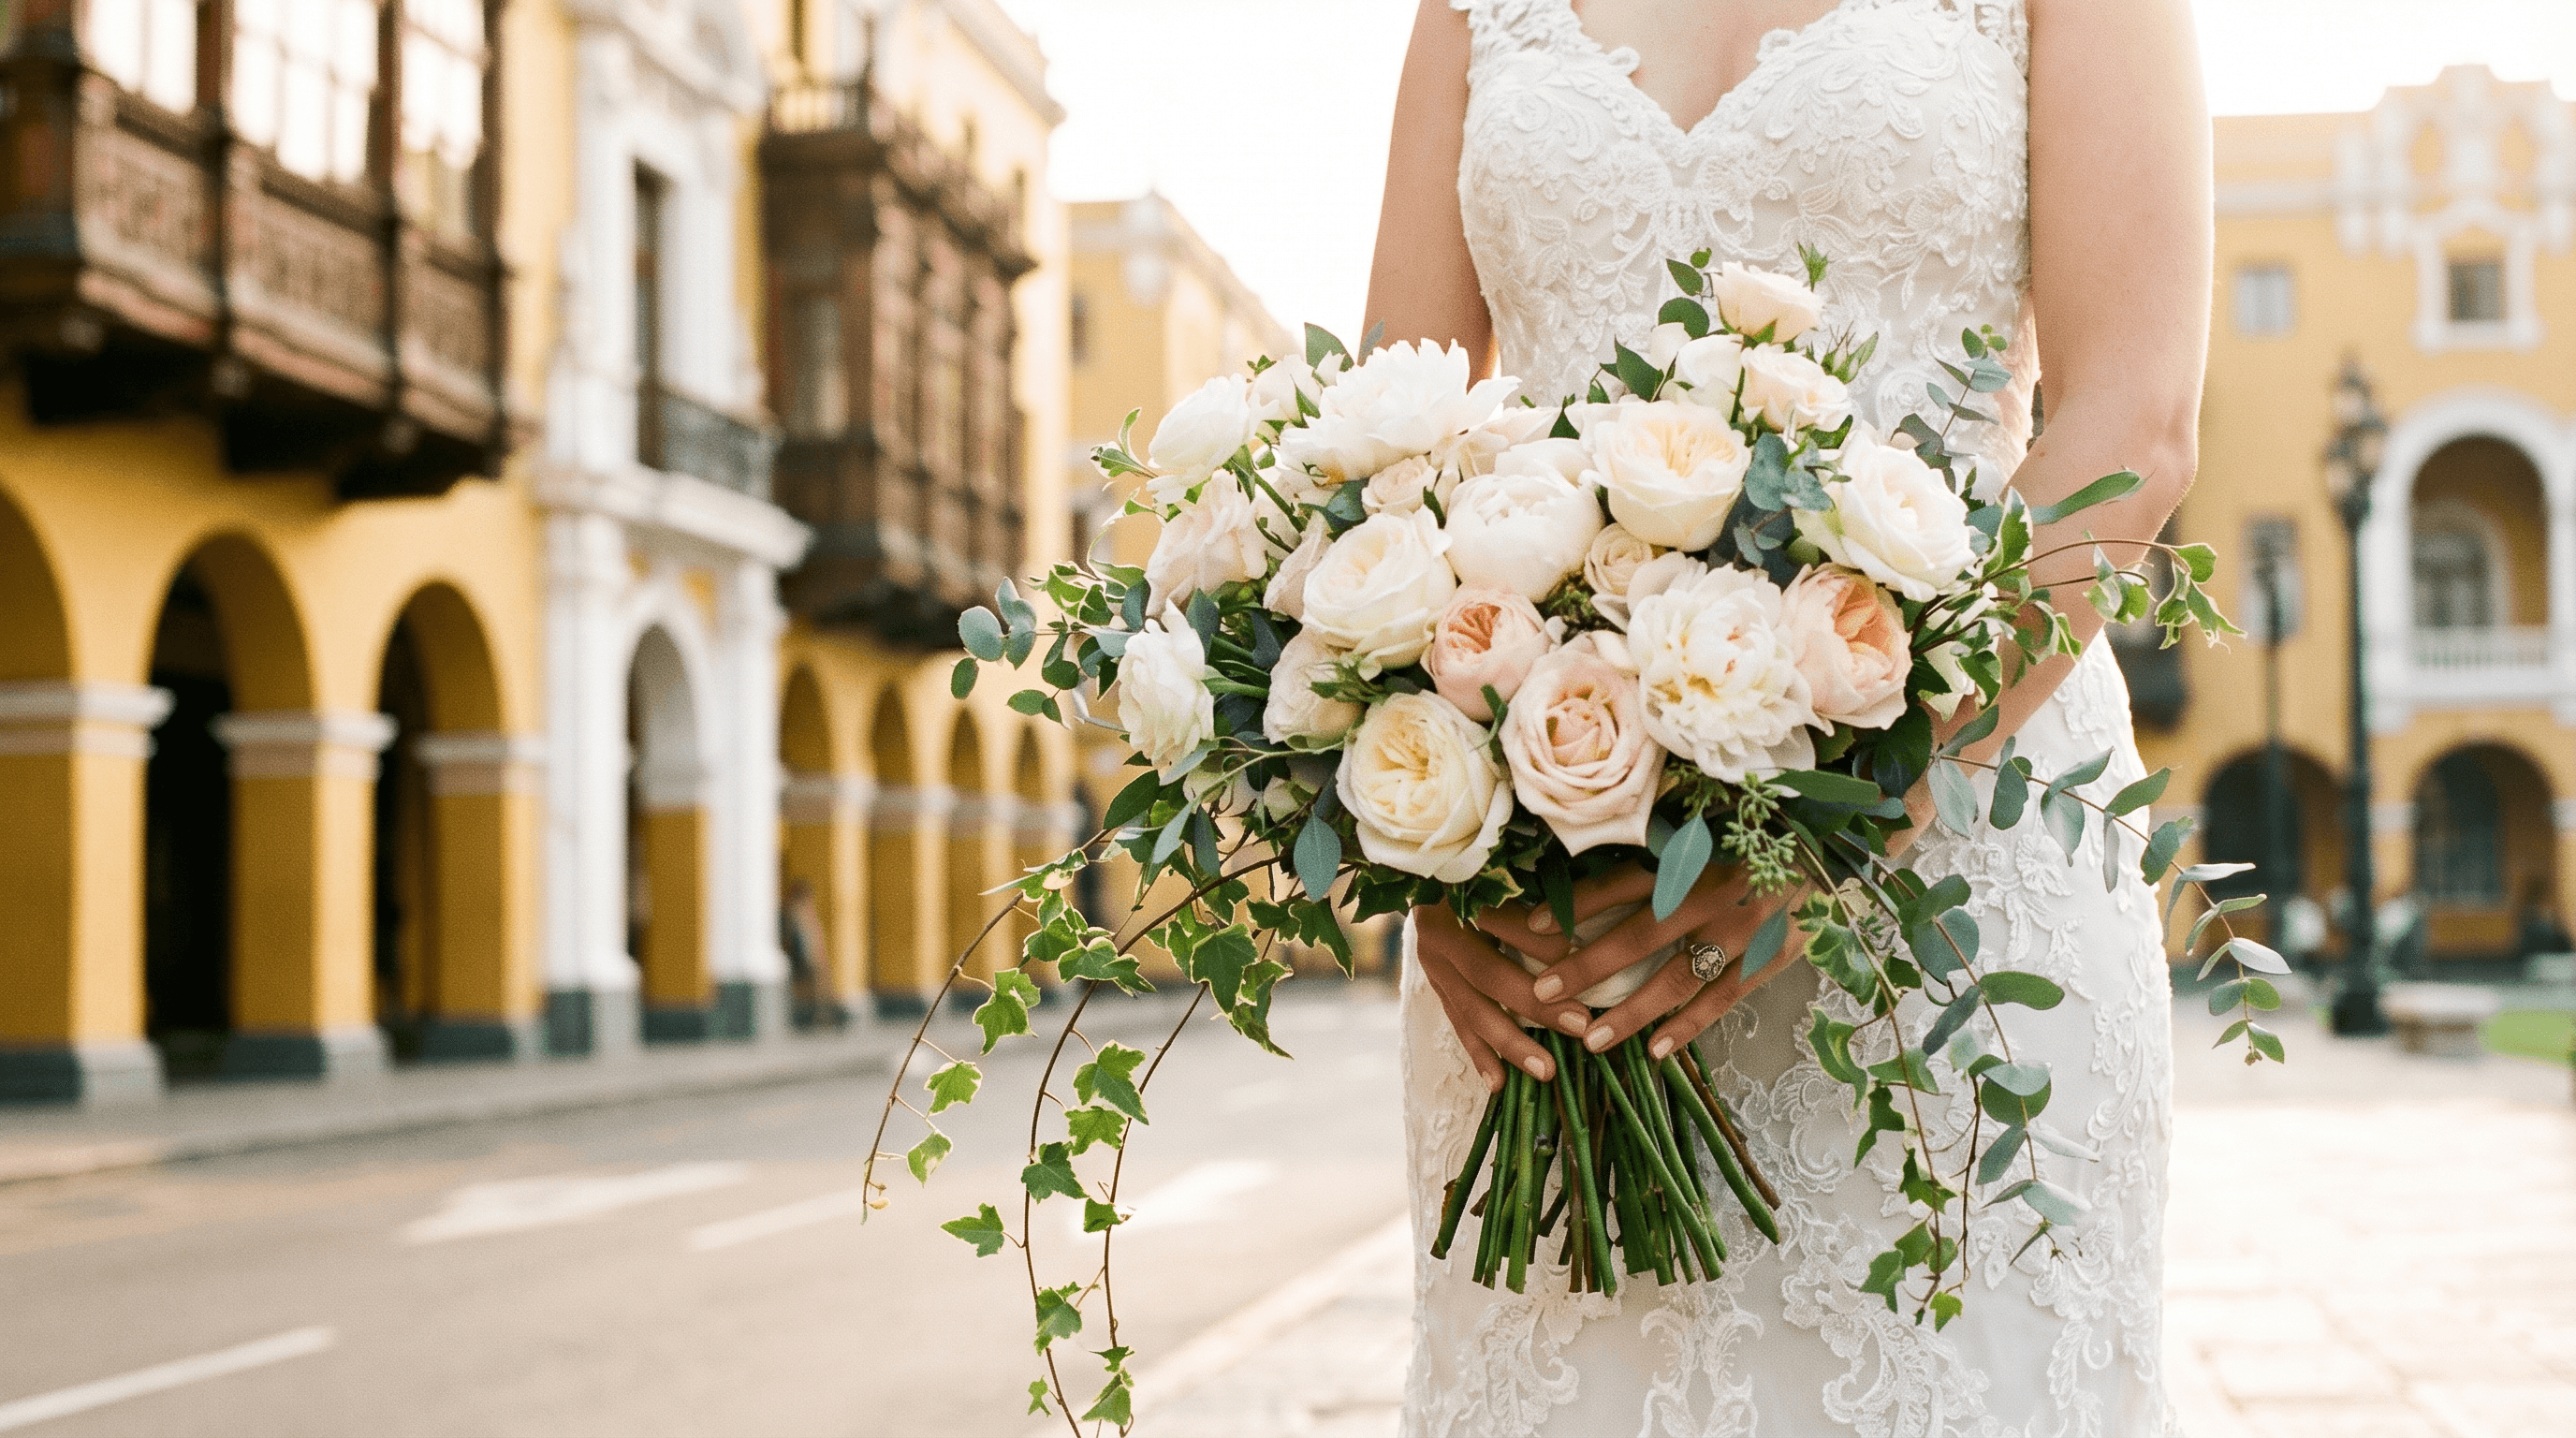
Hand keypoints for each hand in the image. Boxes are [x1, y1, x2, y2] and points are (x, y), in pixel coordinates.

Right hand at [1408, 875, 1648, 1091]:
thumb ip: (1541, 890)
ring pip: (1471, 1009)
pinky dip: (1479, 1055)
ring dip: (1509, 1042)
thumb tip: (1585, 929)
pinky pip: (1457, 1025)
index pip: (1502, 921)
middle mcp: (1438, 932)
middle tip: (1580, 1025)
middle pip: (1488, 973)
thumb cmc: (1485, 868)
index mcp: (1457, 896)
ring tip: (1546, 1070)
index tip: (1581, 959)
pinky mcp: (1436, 987)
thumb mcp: (1510, 871)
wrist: (1425, 875)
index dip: (1541, 941)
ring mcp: (1433, 964)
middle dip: (1535, 1003)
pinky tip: (1499, 1084)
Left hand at [1410, 865, 1794, 1089]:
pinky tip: (1656, 1050)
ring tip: (1591, 1041)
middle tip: (1543, 993)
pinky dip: (1690, 1026)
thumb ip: (1652, 849)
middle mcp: (1716, 889)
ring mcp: (1747, 927)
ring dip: (1634, 1011)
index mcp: (1695, 852)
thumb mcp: (1703, 826)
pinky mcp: (1775, 954)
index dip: (1578, 904)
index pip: (1625, 880)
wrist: (1830, 843)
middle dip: (1589, 967)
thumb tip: (1589, 867)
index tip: (1533, 926)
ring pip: (1681, 977)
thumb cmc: (1753, 831)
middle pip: (1643, 933)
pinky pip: (1725, 998)